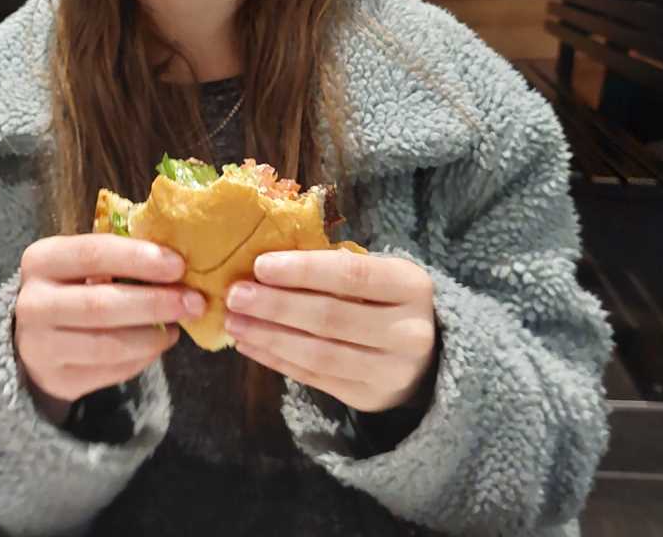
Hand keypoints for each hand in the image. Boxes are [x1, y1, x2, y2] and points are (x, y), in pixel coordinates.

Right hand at [15, 234, 204, 421]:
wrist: (35, 337)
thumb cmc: (73, 286)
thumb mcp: (83, 263)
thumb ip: (121, 258)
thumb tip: (179, 261)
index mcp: (42, 260)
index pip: (93, 253)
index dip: (138, 259)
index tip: (178, 265)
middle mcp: (33, 303)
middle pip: (101, 304)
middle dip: (154, 303)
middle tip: (193, 302)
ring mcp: (40, 346)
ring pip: (108, 345)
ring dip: (152, 336)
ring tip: (179, 327)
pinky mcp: (57, 379)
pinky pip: (110, 371)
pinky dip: (142, 358)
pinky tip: (158, 344)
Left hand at [224, 249, 436, 412]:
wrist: (429, 356)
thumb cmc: (388, 299)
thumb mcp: (380, 274)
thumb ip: (335, 268)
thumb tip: (265, 264)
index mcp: (411, 286)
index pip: (352, 275)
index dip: (304, 271)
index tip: (260, 265)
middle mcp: (408, 332)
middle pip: (331, 318)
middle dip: (276, 306)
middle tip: (235, 295)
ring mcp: (390, 371)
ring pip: (319, 355)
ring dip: (269, 337)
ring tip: (234, 322)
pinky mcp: (369, 398)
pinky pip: (314, 378)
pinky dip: (277, 360)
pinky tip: (250, 344)